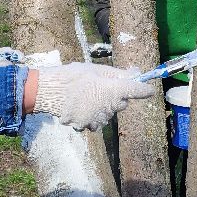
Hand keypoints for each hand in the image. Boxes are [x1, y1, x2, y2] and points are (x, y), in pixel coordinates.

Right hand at [33, 62, 152, 131]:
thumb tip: (138, 72)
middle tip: (101, 87)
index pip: (137, 91)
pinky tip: (80, 107)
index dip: (144, 89)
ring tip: (86, 97)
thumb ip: (118, 73)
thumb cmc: (72, 76)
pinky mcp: (86, 126)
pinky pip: (95, 121)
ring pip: (108, 114)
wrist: (48, 91)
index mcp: (113, 90)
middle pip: (122, 103)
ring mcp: (97, 119)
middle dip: (116, 96)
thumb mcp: (96, 69)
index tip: (148, 89)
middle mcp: (109, 107)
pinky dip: (91, 116)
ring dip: (103, 107)